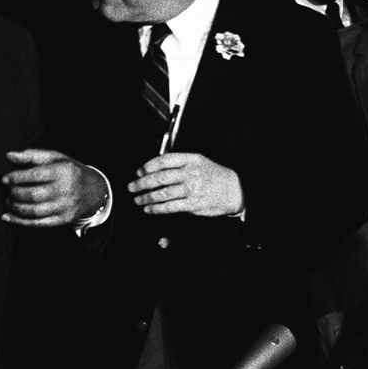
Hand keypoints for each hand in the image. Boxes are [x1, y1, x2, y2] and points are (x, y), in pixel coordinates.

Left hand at [0, 149, 107, 227]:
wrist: (92, 190)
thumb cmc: (68, 171)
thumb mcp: (54, 157)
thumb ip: (31, 155)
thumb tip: (9, 156)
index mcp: (64, 171)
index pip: (35, 175)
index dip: (16, 178)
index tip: (4, 179)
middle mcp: (67, 190)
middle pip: (33, 195)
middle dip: (14, 193)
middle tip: (7, 190)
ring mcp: (66, 207)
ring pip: (34, 211)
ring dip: (15, 207)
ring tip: (8, 200)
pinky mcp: (63, 219)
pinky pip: (37, 223)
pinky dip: (19, 221)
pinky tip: (8, 216)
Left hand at [130, 152, 244, 217]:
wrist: (235, 189)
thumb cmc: (215, 176)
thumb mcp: (200, 161)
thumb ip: (180, 163)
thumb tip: (156, 168)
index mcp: (191, 159)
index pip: (163, 160)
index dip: (147, 166)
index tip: (139, 171)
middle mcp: (191, 173)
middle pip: (159, 178)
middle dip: (142, 183)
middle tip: (132, 187)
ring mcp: (192, 189)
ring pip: (162, 193)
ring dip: (146, 197)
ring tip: (138, 200)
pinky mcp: (193, 204)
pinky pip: (170, 207)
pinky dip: (156, 209)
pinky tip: (149, 209)